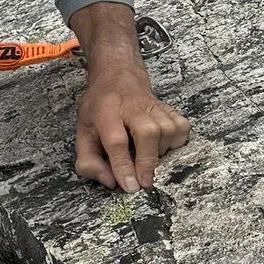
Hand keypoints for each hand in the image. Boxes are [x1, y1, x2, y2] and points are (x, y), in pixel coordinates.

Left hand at [69, 4, 191, 193]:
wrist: (117, 77)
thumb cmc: (99, 109)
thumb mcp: (82, 132)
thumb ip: (88, 161)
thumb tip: (110, 182)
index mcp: (105, 110)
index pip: (116, 140)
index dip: (123, 165)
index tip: (129, 186)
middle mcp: (131, 105)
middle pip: (147, 132)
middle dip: (147, 161)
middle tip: (144, 182)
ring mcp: (153, 105)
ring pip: (167, 130)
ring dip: (161, 152)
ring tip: (148, 159)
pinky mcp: (169, 108)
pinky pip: (181, 127)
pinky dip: (177, 141)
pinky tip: (163, 146)